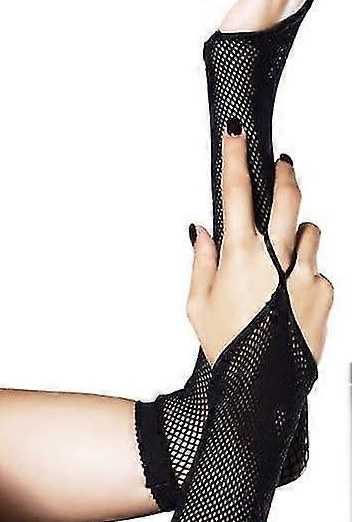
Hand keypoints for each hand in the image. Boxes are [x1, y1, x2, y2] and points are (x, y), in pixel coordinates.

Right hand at [187, 128, 332, 364]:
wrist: (262, 388)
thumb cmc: (228, 348)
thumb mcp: (196, 305)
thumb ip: (200, 261)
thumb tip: (202, 230)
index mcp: (239, 257)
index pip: (237, 192)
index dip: (235, 157)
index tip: (235, 133)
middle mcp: (276, 258)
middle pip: (288, 195)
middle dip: (285, 173)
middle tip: (283, 165)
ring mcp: (305, 273)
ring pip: (309, 230)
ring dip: (297, 234)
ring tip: (283, 260)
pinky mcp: (324, 292)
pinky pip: (318, 267)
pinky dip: (306, 274)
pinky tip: (291, 298)